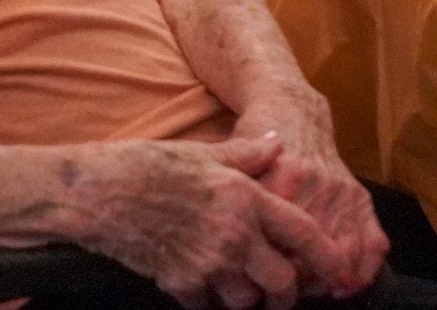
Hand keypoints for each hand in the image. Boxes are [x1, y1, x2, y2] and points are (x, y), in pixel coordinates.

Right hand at [67, 134, 356, 309]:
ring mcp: (208, 263)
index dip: (326, 256)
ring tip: (239, 289)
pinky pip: (206, 304)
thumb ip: (246, 153)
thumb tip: (274, 143)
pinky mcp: (181, 283)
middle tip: (283, 293)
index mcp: (245, 198)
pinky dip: (207, 300)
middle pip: (281, 282)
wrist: (99, 192)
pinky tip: (199, 285)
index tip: (338, 270)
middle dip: (287, 293)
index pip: (301, 233)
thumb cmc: (148, 165)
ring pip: (246, 300)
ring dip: (246, 298)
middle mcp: (234, 235)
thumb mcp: (203, 152)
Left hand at [232, 89, 388, 297]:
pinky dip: (364, 270)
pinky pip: (374, 242)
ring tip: (308, 289)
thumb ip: (231, 196)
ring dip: (326, 280)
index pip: (278, 242)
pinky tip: (344, 286)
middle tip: (281, 292)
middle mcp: (314, 187)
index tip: (258, 281)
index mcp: (280, 179)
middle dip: (296, 282)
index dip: (269, 270)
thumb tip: (222, 247)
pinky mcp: (358, 195)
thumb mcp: (233, 161)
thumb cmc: (252, 140)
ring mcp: (340, 191)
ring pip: (343, 254)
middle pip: (310, 254)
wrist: (290, 108)